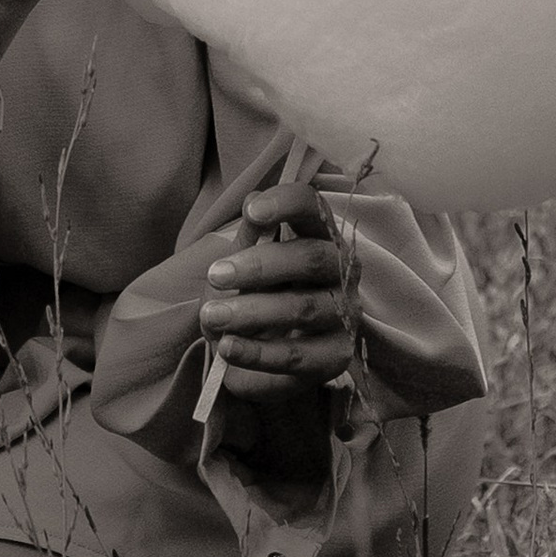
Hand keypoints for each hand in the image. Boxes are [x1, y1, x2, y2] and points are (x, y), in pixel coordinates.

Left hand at [197, 165, 360, 399]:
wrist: (259, 355)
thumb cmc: (255, 296)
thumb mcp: (243, 264)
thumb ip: (250, 236)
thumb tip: (252, 199)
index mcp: (320, 238)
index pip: (315, 209)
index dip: (287, 203)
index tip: (251, 211)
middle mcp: (342, 273)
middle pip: (311, 258)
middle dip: (259, 265)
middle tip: (215, 275)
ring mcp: (344, 316)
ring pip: (302, 308)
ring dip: (251, 311)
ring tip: (211, 316)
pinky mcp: (335, 358)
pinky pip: (297, 355)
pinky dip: (258, 353)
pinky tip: (228, 346)